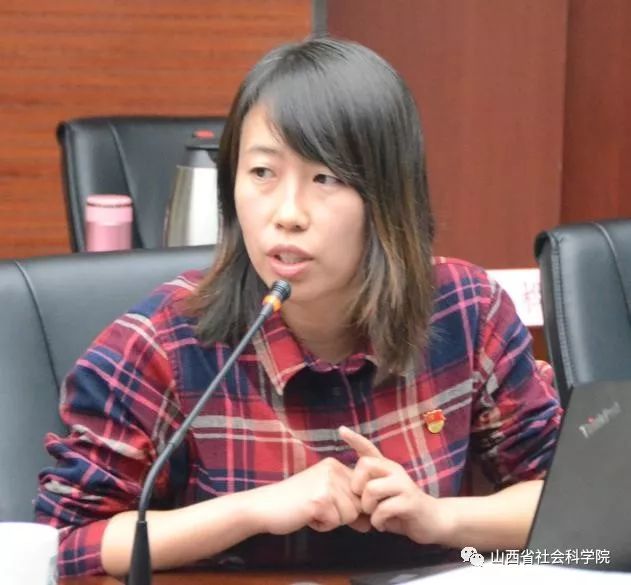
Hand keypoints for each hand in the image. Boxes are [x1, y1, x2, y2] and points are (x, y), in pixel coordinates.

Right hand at [251, 457, 370, 535]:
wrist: (265, 506)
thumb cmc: (294, 503)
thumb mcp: (324, 498)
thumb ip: (348, 506)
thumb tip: (369, 524)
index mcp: (335, 465)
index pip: (362, 491)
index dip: (351, 505)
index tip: (328, 504)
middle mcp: (333, 469)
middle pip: (359, 504)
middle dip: (341, 515)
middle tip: (317, 508)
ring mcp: (327, 483)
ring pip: (350, 514)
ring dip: (332, 520)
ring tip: (312, 511)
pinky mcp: (320, 500)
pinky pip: (336, 523)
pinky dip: (322, 526)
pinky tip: (307, 516)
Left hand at [339, 426, 455, 544]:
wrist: (432, 521)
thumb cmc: (401, 510)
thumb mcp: (381, 497)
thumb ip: (366, 490)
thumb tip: (345, 491)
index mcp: (386, 468)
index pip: (368, 448)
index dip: (354, 439)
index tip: (341, 430)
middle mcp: (395, 471)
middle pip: (365, 464)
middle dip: (357, 485)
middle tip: (362, 501)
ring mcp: (404, 485)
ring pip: (371, 489)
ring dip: (367, 507)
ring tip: (373, 515)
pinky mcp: (410, 502)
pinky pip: (383, 509)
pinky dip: (377, 521)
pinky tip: (382, 524)